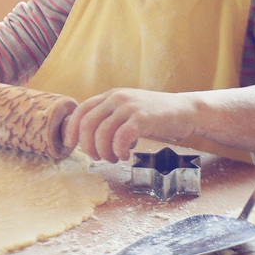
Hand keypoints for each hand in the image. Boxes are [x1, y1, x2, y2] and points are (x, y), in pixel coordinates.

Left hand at [63, 88, 197, 162]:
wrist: (184, 110)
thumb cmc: (154, 116)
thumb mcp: (127, 111)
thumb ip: (109, 118)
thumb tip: (87, 137)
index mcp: (110, 96)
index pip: (81, 110)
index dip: (71, 129)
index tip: (70, 145)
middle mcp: (117, 98)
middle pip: (88, 123)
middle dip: (87, 145)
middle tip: (96, 157)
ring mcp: (130, 106)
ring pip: (103, 132)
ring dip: (104, 151)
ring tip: (113, 158)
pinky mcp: (143, 117)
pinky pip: (122, 137)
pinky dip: (119, 150)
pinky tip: (125, 155)